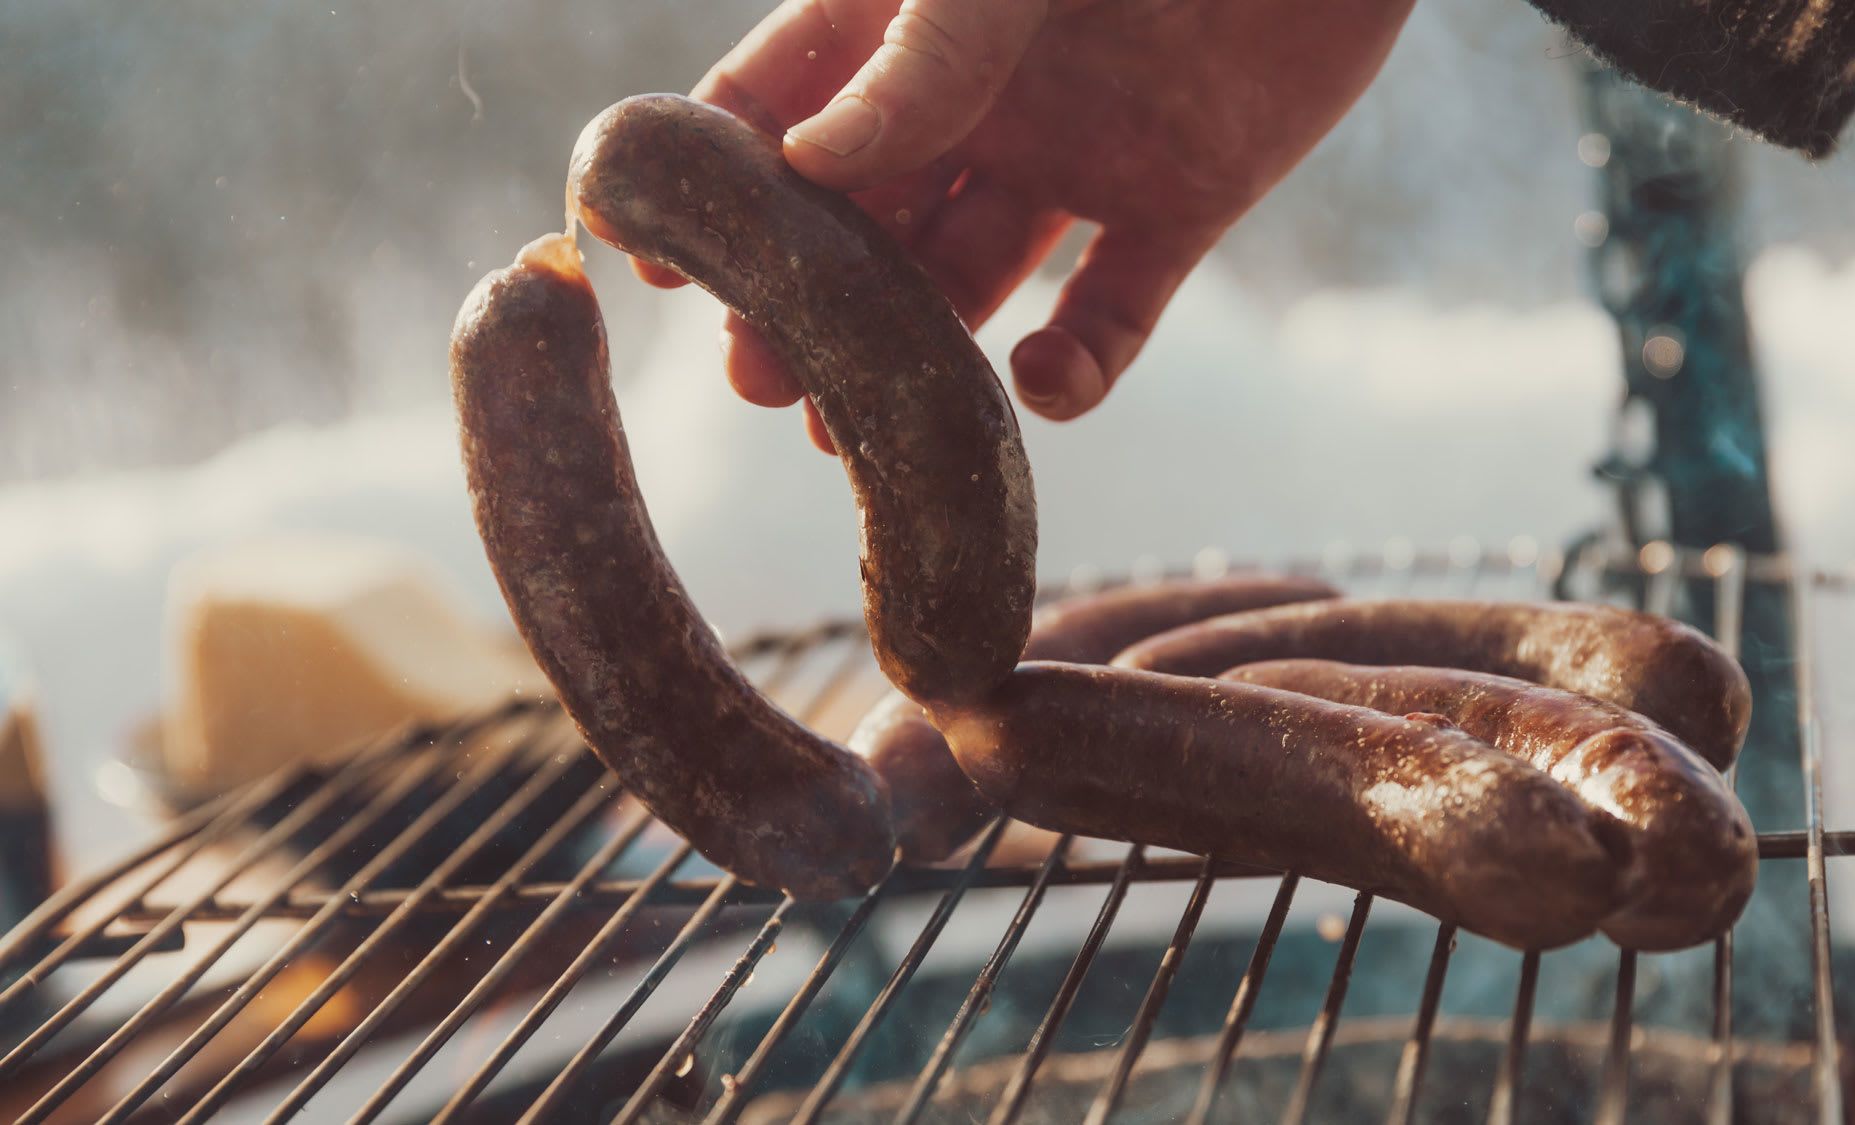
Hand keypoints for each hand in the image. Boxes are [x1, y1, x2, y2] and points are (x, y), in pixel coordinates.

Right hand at [645, 0, 1413, 450]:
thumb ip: (921, 55)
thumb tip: (809, 162)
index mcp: (911, 15)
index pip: (780, 103)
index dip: (715, 180)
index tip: (652, 261)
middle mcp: (984, 96)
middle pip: (863, 216)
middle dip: (804, 296)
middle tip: (757, 377)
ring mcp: (1081, 152)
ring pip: (967, 278)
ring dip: (910, 353)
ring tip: (844, 429)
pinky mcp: (1185, 202)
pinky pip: (1114, 311)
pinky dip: (1076, 365)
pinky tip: (1037, 383)